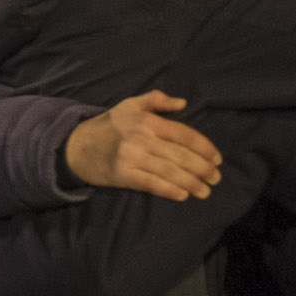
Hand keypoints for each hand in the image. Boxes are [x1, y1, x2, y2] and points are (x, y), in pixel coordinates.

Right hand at [61, 91, 222, 199]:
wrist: (78, 146)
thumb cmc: (109, 125)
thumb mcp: (131, 105)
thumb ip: (157, 100)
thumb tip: (183, 103)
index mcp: (148, 120)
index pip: (184, 134)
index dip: (204, 147)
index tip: (217, 159)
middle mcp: (141, 138)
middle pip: (180, 155)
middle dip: (202, 168)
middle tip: (216, 178)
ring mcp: (132, 157)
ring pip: (169, 171)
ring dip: (191, 183)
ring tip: (205, 191)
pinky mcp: (123, 175)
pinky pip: (151, 184)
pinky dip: (169, 190)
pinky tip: (183, 195)